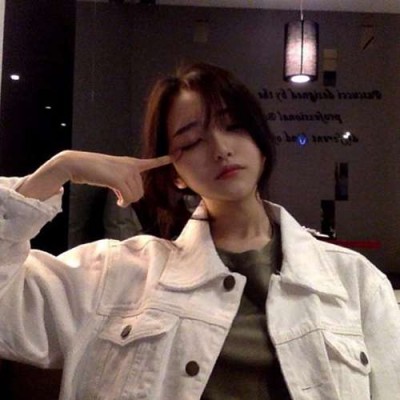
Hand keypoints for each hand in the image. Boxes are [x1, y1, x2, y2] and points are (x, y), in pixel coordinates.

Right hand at [17, 151, 171, 206]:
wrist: (76, 163)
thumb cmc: (92, 170)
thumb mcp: (111, 174)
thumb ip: (123, 182)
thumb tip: (126, 199)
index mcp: (130, 162)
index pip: (150, 162)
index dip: (162, 160)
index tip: (174, 156)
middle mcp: (130, 166)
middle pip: (141, 191)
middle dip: (132, 198)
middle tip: (121, 198)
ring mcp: (125, 171)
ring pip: (136, 196)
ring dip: (127, 201)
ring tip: (118, 199)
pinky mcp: (119, 178)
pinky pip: (128, 197)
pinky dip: (124, 202)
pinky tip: (118, 202)